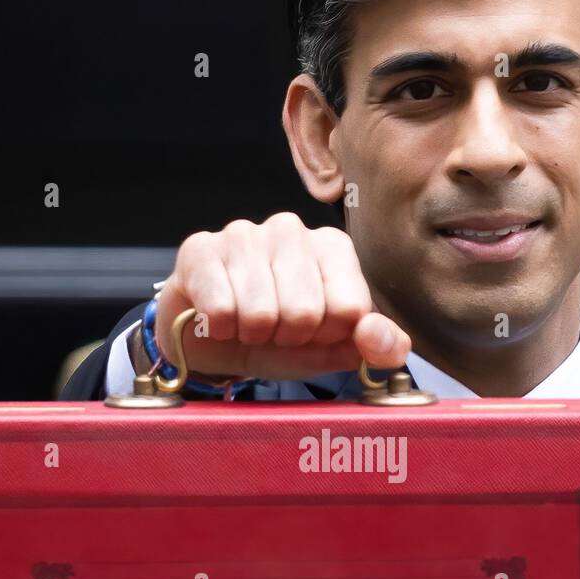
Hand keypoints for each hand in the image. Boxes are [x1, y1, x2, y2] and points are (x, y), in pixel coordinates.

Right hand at [153, 212, 410, 380]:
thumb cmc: (279, 337)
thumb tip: (379, 339)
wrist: (215, 341)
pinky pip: (220, 308)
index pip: (350, 310)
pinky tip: (218, 318)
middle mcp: (291, 230)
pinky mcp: (200, 249)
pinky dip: (220, 328)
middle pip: (305, 313)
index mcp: (333, 248)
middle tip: (274, 331)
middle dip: (288, 338)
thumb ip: (376, 345)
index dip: (328, 337)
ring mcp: (244, 234)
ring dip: (252, 335)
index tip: (312, 332)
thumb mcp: (333, 349)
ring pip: (260, 313)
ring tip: (246, 324)